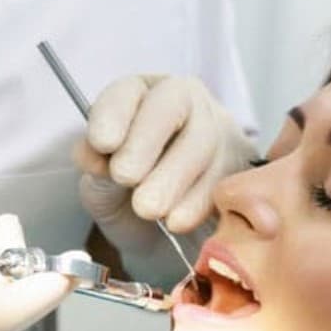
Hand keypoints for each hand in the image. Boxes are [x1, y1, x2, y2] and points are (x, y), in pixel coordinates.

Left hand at [73, 74, 257, 284]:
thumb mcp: (99, 186)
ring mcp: (217, 130)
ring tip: (146, 208)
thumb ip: (94, 166)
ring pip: (202, 141)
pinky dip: (198, 201)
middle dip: (144, 142)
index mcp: (139, 97)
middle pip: (172, 104)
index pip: (127, 91)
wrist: (159, 239)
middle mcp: (183, 102)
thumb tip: (89, 152)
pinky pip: (225, 176)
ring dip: (171, 178)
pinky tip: (176, 220)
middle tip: (124, 176)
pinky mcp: (241, 165)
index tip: (102, 142)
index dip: (114, 114)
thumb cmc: (125, 199)